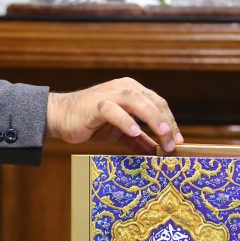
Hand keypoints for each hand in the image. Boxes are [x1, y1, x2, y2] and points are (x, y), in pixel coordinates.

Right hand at [46, 78, 182, 153]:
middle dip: (166, 123)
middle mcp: (124, 88)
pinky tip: (135, 132)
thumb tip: (156, 152)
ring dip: (152, 118)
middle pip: (152, 102)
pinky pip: (113, 110)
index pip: (158, 104)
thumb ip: (138, 140)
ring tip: (163, 134)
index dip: (171, 122)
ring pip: (137, 101)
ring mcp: (109, 94)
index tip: (179, 142)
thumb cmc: (90, 122)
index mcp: (133, 91)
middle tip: (173, 144)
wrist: (60, 117)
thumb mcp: (119, 132)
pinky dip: (126, 120)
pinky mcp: (95, 105)